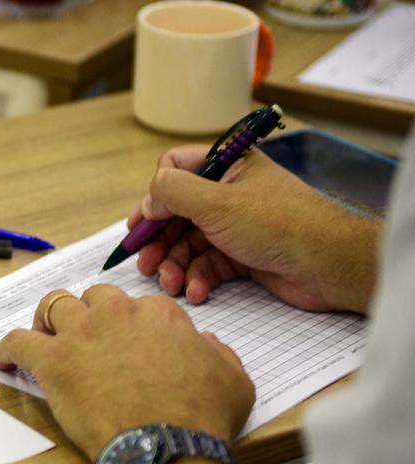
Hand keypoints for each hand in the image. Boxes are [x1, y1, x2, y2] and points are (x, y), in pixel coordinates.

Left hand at [0, 287, 254, 459]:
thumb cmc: (201, 418)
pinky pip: (18, 342)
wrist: (165, 447)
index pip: (137, 305)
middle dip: (88, 313)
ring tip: (44, 335)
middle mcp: (118, 315)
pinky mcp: (53, 361)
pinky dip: (7, 348)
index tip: (126, 342)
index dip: (129, 324)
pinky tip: (4, 359)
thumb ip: (218, 353)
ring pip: (53, 306)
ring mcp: (82, 334)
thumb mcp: (233, 379)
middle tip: (83, 336)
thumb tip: (206, 344)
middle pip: (93, 298)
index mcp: (159, 315)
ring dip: (47, 319)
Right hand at [129, 145, 379, 312]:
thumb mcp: (216, 202)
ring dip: (175, 266)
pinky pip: (208, 265)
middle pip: (177, 214)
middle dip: (160, 241)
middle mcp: (230, 193)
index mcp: (227, 166)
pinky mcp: (243, 255)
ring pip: (189, 244)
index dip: (154, 198)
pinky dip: (198, 279)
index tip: (142, 225)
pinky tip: (197, 291)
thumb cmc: (280, 225)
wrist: (328, 265)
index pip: (175, 169)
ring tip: (171, 284)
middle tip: (145, 264)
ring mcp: (236, 225)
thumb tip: (149, 199)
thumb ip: (173, 192)